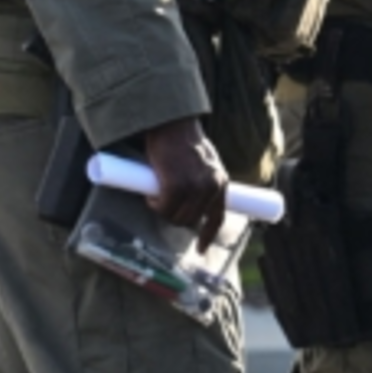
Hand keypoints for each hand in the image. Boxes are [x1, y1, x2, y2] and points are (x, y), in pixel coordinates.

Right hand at [141, 117, 228, 248]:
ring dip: (163, 211)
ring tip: (156, 196)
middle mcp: (211, 187)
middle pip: (191, 220)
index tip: (201, 249)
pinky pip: (163, 208)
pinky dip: (154, 205)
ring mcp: (194, 188)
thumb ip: (202, 180)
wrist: (172, 122)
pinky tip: (150, 196)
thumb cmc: (183, 140)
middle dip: (175, 217)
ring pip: (176, 216)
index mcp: (220, 182)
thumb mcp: (203, 163)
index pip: (217, 217)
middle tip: (162, 204)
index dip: (208, 235)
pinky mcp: (176, 186)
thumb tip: (191, 200)